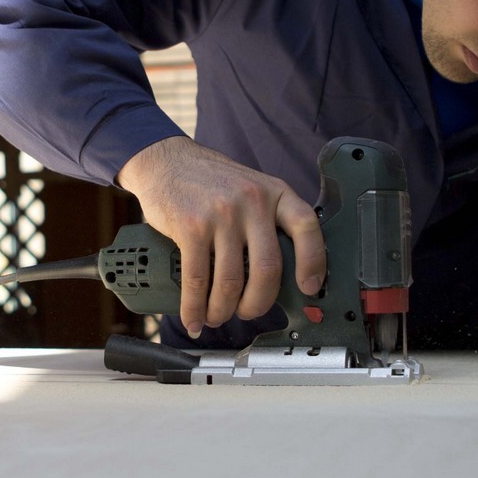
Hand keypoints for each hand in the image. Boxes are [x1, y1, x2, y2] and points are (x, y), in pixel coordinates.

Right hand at [116, 136, 325, 337]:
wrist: (165, 161)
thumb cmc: (211, 181)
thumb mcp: (251, 188)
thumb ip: (268, 220)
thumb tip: (279, 274)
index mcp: (275, 192)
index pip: (306, 228)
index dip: (313, 262)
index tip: (309, 288)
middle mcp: (252, 202)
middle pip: (267, 269)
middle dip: (257, 303)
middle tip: (247, 312)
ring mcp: (222, 215)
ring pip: (231, 281)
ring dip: (223, 310)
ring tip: (216, 316)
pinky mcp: (191, 227)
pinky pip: (197, 279)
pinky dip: (194, 307)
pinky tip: (193, 317)